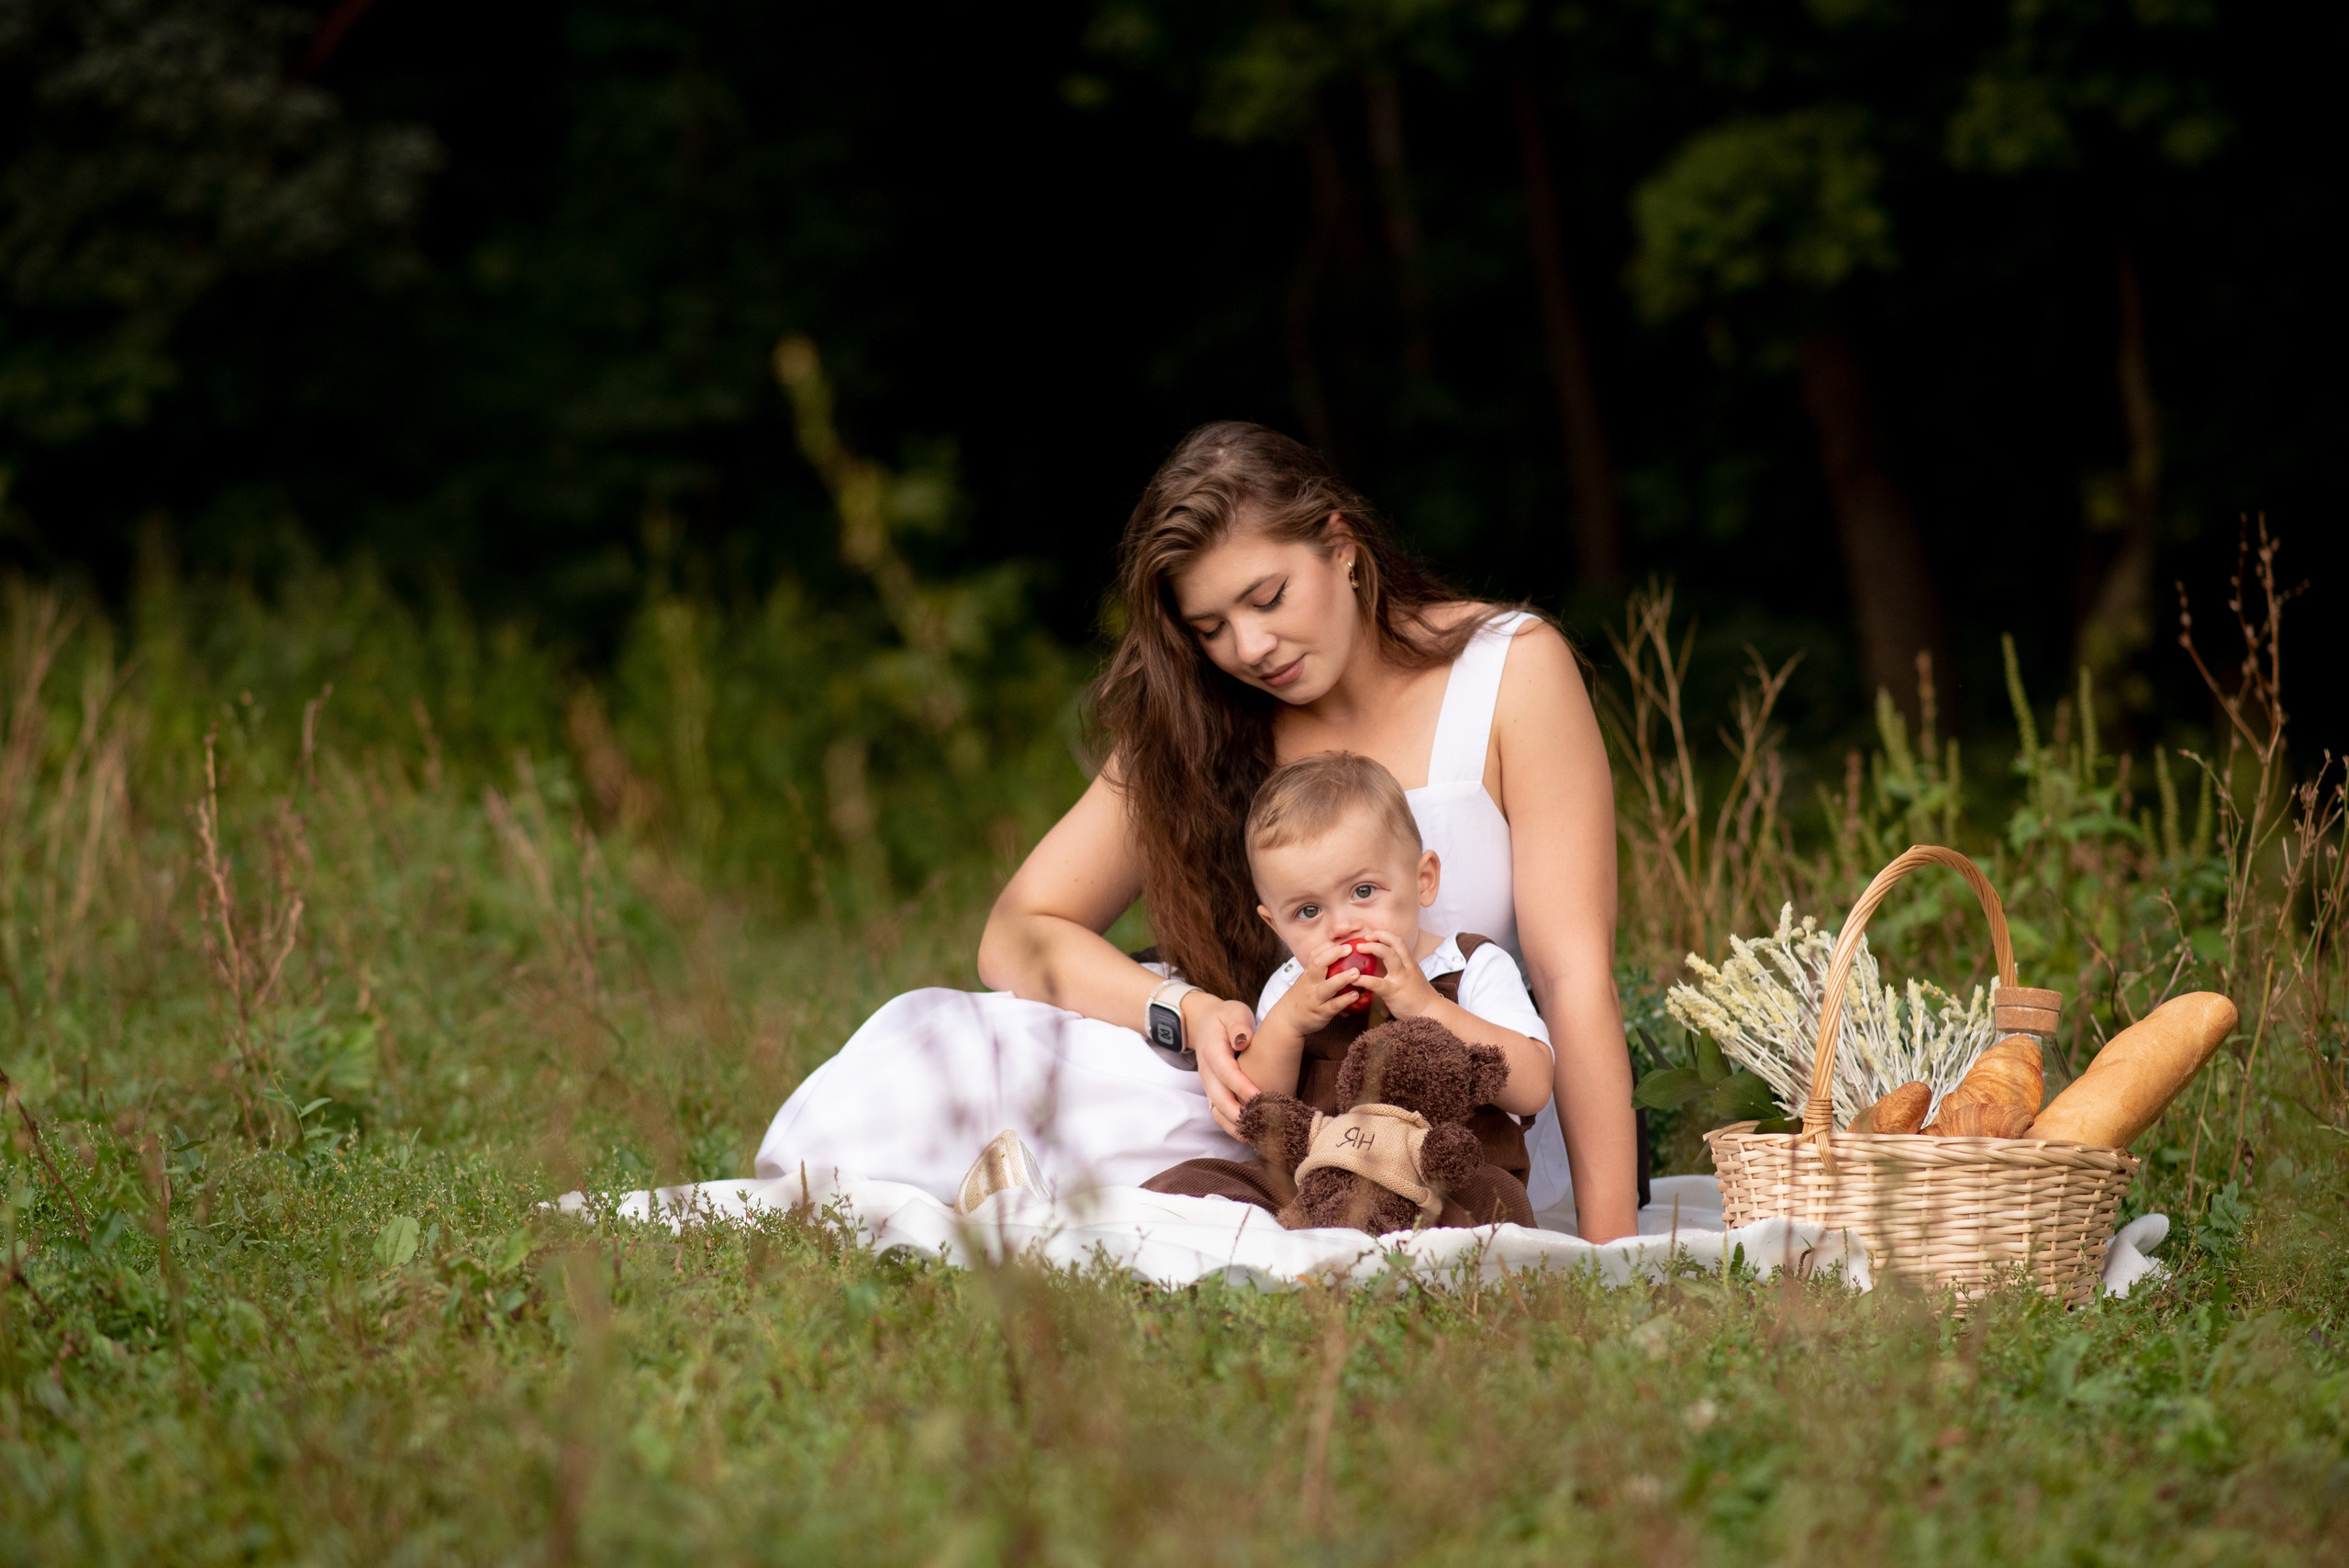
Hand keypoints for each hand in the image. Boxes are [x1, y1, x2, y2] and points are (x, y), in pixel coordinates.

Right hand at [1183, 990, 1260, 1136]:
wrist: (1204, 1023)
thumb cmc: (1225, 1017)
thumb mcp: (1233, 1012)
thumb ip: (1238, 1025)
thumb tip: (1242, 1040)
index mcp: (1212, 1050)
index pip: (1226, 1072)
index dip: (1242, 1087)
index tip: (1260, 1098)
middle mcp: (1206, 1071)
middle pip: (1218, 1098)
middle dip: (1238, 1114)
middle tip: (1261, 1125)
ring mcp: (1207, 1084)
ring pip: (1216, 1110)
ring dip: (1234, 1125)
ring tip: (1256, 1136)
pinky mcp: (1212, 1092)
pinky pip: (1218, 1112)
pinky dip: (1231, 1125)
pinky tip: (1249, 1133)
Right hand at [1276, 942, 1375, 1031]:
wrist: (1288, 1019)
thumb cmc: (1303, 996)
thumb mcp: (1307, 980)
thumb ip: (1321, 970)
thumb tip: (1342, 956)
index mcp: (1308, 974)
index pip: (1315, 955)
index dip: (1328, 947)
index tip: (1343, 943)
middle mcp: (1310, 984)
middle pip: (1318, 965)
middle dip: (1333, 955)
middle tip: (1350, 949)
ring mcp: (1316, 998)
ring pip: (1327, 987)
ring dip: (1342, 978)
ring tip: (1356, 973)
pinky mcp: (1322, 1012)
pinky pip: (1334, 1005)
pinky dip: (1345, 1000)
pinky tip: (1356, 995)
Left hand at [1346, 931, 1439, 1016]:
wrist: (1431, 1013)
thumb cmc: (1419, 999)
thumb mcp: (1411, 980)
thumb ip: (1399, 974)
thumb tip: (1380, 974)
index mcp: (1410, 964)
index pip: (1399, 942)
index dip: (1385, 935)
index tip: (1373, 935)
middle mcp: (1407, 967)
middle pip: (1396, 943)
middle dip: (1379, 936)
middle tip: (1365, 938)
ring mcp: (1401, 978)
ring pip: (1389, 955)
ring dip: (1373, 948)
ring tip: (1359, 948)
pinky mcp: (1393, 991)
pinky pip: (1377, 983)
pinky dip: (1363, 979)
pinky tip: (1354, 979)